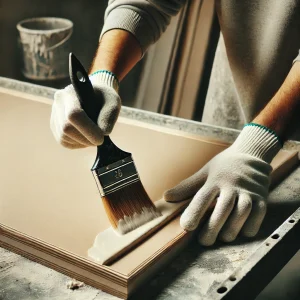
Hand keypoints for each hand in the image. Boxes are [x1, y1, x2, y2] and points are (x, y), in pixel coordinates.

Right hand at [51, 71, 119, 148]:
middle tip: (99, 140)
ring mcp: (55, 115)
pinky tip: (86, 138)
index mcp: (71, 93)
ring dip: (82, 142)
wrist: (95, 96)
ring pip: (64, 137)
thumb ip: (109, 116)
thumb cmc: (104, 98)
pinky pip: (64, 142)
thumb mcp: (113, 102)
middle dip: (85, 139)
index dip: (87, 130)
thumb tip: (103, 132)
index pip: (73, 114)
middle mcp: (59, 102)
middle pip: (66, 128)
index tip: (101, 138)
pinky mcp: (55, 126)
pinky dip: (77, 144)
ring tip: (93, 136)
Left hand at [164, 124, 280, 245]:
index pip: (203, 197)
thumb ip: (187, 187)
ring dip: (232, 228)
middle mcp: (232, 185)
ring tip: (223, 238)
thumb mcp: (204, 172)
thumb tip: (166, 197)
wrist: (251, 153)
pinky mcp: (262, 197)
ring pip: (242, 212)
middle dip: (213, 227)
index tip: (186, 227)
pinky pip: (259, 214)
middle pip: (223, 208)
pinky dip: (251, 225)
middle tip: (204, 241)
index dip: (194, 212)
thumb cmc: (223, 166)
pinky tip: (243, 232)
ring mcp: (248, 191)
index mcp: (215, 179)